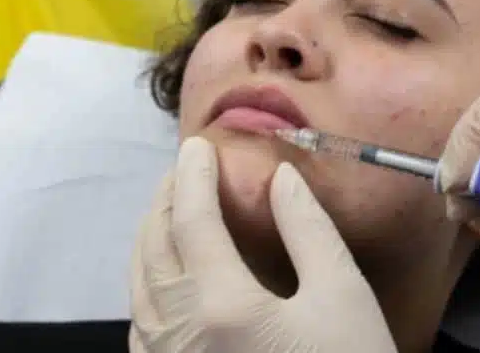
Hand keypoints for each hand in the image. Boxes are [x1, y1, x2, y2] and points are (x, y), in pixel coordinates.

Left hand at [129, 137, 396, 352]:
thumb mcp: (342, 295)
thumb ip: (308, 229)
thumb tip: (280, 178)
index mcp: (221, 304)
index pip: (192, 221)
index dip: (193, 177)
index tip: (198, 146)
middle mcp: (177, 333)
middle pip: (154, 250)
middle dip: (164, 201)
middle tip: (182, 171)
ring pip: (138, 288)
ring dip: (149, 239)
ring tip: (168, 210)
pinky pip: (141, 323)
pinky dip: (145, 283)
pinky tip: (162, 275)